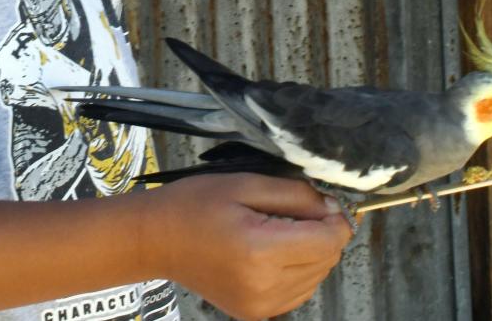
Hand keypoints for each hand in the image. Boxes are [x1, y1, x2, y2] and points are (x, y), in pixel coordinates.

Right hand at [142, 173, 351, 320]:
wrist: (156, 239)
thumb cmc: (196, 203)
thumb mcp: (244, 184)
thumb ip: (294, 195)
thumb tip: (331, 208)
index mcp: (261, 251)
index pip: (327, 241)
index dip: (335, 219)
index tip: (326, 201)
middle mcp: (266, 286)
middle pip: (326, 261)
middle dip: (324, 233)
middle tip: (302, 208)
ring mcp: (261, 306)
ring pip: (316, 279)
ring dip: (313, 253)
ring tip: (285, 227)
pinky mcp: (255, 314)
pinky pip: (298, 292)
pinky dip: (299, 270)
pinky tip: (278, 249)